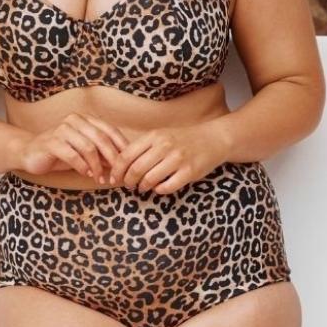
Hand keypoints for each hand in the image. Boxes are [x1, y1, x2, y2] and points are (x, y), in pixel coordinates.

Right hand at [15, 112, 129, 181]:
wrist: (29, 153)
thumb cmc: (60, 152)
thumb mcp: (84, 153)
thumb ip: (101, 154)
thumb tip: (123, 163)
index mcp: (85, 119)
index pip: (110, 130)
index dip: (121, 147)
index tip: (128, 164)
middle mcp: (74, 120)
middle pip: (102, 139)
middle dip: (112, 159)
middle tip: (117, 175)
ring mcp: (62, 129)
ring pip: (89, 148)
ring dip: (97, 166)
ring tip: (100, 178)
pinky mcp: (51, 142)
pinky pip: (72, 155)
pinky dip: (82, 167)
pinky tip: (86, 174)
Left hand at [108, 122, 229, 193]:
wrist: (213, 139)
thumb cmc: (183, 140)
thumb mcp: (161, 136)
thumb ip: (142, 147)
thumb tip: (119, 165)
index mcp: (154, 136)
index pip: (126, 155)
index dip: (117, 170)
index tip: (113, 178)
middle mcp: (165, 146)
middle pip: (136, 169)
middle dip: (128, 181)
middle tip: (129, 185)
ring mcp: (178, 159)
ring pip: (150, 179)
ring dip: (143, 187)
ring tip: (143, 187)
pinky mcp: (189, 172)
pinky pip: (167, 187)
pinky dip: (159, 190)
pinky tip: (159, 188)